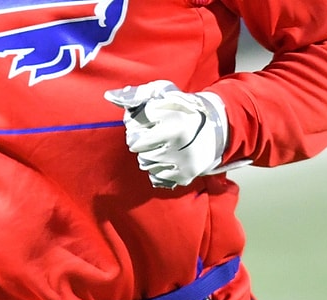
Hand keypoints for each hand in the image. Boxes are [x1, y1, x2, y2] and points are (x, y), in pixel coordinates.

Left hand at [105, 80, 245, 188]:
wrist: (217, 126)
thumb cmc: (182, 108)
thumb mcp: (162, 94)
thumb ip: (135, 95)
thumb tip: (109, 96)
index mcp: (174, 121)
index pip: (134, 129)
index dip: (137, 124)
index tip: (149, 121)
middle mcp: (180, 143)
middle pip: (137, 149)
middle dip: (142, 141)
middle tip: (156, 135)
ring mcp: (184, 162)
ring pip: (145, 164)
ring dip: (149, 155)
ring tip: (163, 146)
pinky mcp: (186, 176)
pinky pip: (156, 177)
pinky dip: (158, 169)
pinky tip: (169, 159)